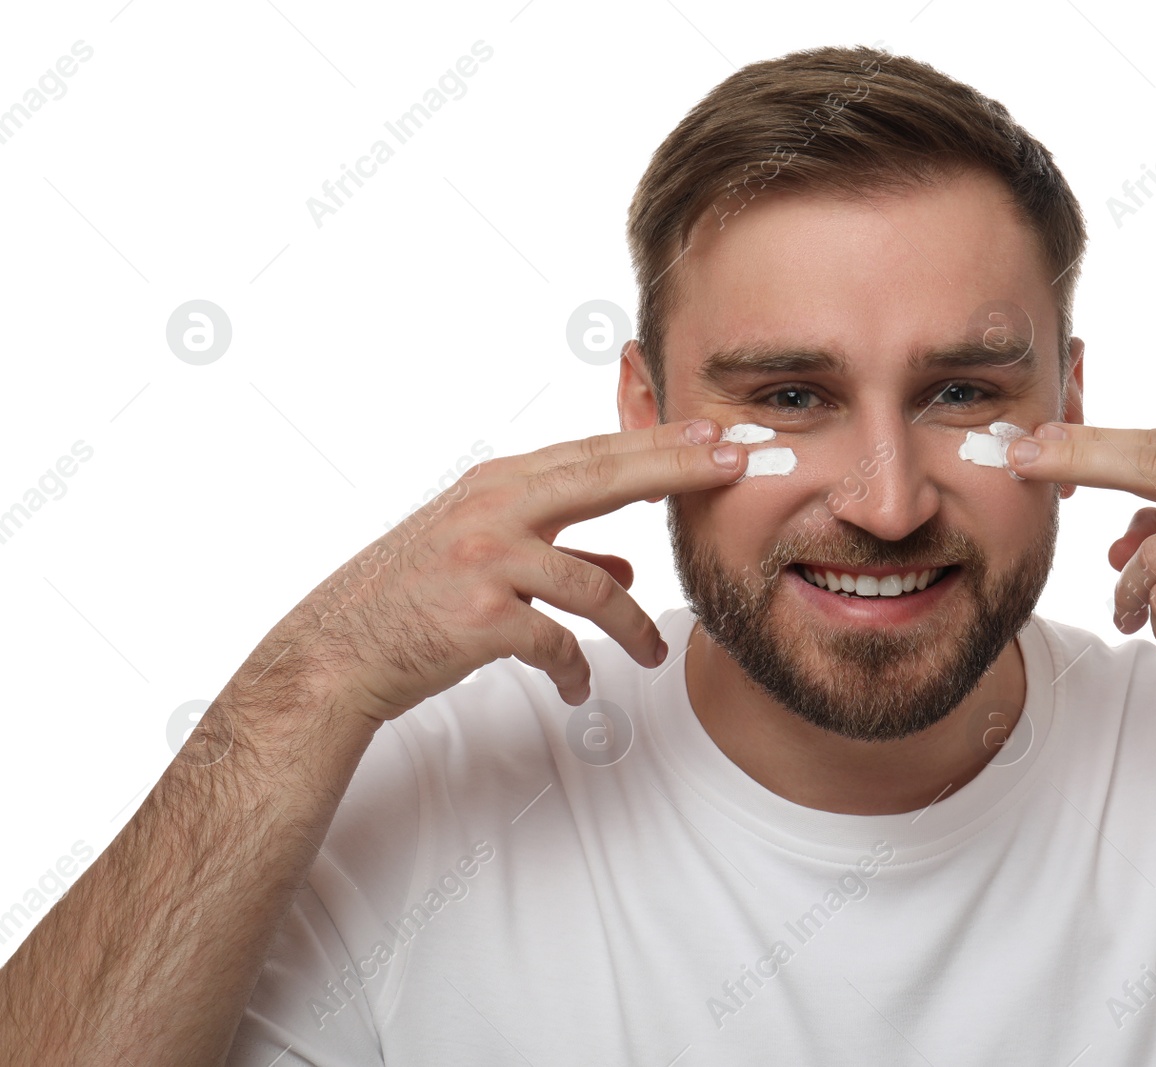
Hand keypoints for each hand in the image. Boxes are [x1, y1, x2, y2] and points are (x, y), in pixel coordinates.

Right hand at [257, 419, 747, 721]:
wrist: (334, 655)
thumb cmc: (413, 600)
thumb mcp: (482, 556)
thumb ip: (557, 552)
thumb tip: (626, 570)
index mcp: (496, 486)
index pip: (593, 455)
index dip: (659, 443)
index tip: (715, 433)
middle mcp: (492, 510)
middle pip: (602, 478)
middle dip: (676, 469)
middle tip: (735, 465)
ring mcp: (485, 562)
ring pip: (593, 585)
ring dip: (632, 627)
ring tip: (654, 655)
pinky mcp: (479, 619)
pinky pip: (555, 644)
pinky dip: (575, 672)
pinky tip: (577, 689)